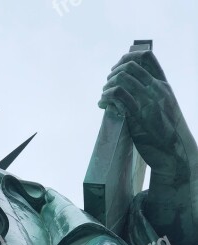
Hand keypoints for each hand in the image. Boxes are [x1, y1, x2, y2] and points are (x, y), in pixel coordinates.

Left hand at [99, 50, 191, 180]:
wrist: (175, 154)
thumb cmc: (168, 134)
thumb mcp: (165, 109)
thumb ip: (152, 98)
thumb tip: (132, 92)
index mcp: (164, 85)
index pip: (147, 57)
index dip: (128, 57)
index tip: (117, 68)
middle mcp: (157, 89)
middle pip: (130, 66)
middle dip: (113, 73)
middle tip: (107, 85)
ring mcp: (148, 101)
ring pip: (122, 79)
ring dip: (107, 86)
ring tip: (104, 96)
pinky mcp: (138, 115)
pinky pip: (118, 96)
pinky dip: (106, 97)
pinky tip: (102, 104)